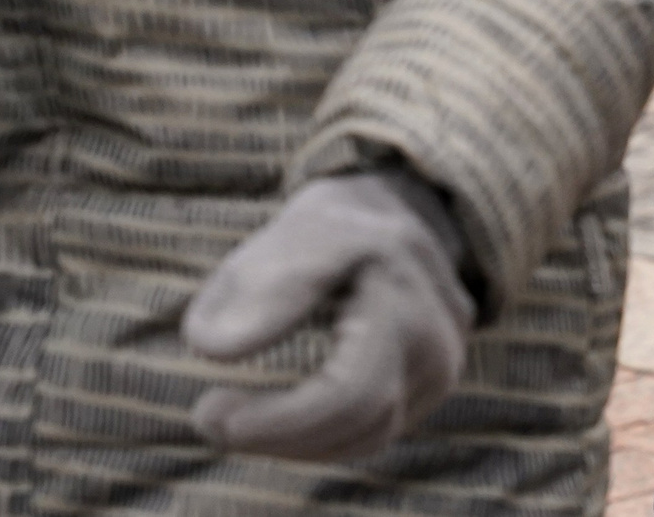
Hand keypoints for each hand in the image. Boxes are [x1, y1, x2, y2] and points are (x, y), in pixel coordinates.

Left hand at [184, 171, 474, 462]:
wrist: (392, 212)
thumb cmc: (325, 228)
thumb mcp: (280, 237)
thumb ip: (252, 289)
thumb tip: (216, 351)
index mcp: (400, 279)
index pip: (352, 389)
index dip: (278, 421)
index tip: (206, 410)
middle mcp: (440, 324)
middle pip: (363, 419)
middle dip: (278, 434)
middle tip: (210, 420)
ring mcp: (447, 354)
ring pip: (373, 434)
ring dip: (298, 441)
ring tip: (241, 418)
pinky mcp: (436, 378)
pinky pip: (380, 428)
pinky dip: (323, 435)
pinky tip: (283, 415)